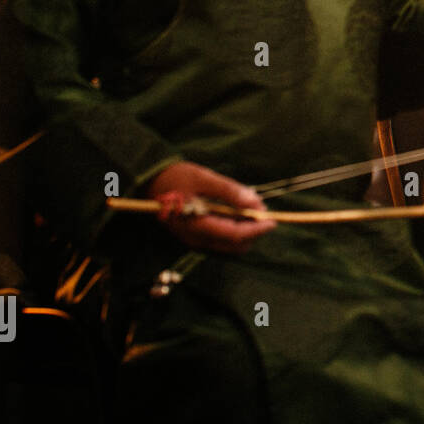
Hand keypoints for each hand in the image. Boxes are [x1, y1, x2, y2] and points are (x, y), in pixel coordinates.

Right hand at [147, 161, 275, 253]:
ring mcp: (195, 239)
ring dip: (244, 230)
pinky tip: (236, 211)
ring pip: (229, 244)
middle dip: (253, 232)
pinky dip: (233, 228)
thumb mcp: (204, 178)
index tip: (272, 220)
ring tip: (249, 208)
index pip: (235, 236)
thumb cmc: (176, 177)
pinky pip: (220, 238)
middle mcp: (197, 239)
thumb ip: (230, 192)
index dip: (256, 230)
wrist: (150, 180)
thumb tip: (255, 203)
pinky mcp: (195, 235)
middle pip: (235, 245)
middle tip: (261, 211)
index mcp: (197, 227)